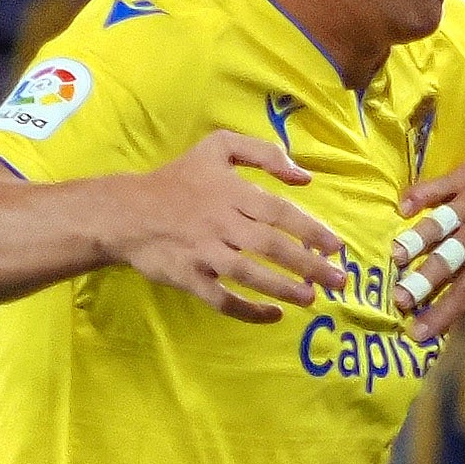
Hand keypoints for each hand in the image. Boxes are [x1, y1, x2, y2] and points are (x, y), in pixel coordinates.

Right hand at [105, 131, 346, 323]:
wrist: (125, 211)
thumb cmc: (178, 179)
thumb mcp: (217, 147)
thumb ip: (263, 153)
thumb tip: (304, 178)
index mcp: (231, 192)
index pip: (280, 212)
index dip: (311, 230)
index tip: (336, 247)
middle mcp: (221, 223)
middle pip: (271, 246)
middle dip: (308, 265)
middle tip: (338, 280)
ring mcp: (204, 253)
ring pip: (250, 274)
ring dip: (283, 288)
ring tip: (311, 298)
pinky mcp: (189, 278)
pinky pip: (222, 299)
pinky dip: (248, 310)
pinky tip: (273, 315)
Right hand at [393, 124, 464, 346]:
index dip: (441, 315)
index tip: (419, 333)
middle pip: (446, 259)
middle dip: (420, 282)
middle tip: (398, 299)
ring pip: (438, 222)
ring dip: (414, 240)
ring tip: (395, 256)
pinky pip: (439, 185)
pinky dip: (419, 195)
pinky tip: (403, 208)